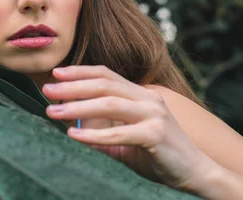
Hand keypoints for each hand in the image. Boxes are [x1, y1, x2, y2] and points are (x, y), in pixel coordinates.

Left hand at [42, 65, 218, 192]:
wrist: (194, 172)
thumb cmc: (159, 154)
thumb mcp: (127, 138)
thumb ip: (104, 129)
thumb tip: (72, 125)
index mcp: (141, 94)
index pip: (107, 74)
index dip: (80, 71)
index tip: (56, 73)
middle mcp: (148, 98)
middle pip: (104, 84)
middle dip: (72, 86)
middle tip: (48, 90)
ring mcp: (154, 114)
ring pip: (109, 104)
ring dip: (78, 107)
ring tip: (53, 110)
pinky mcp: (156, 134)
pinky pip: (119, 133)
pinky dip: (95, 135)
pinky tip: (75, 135)